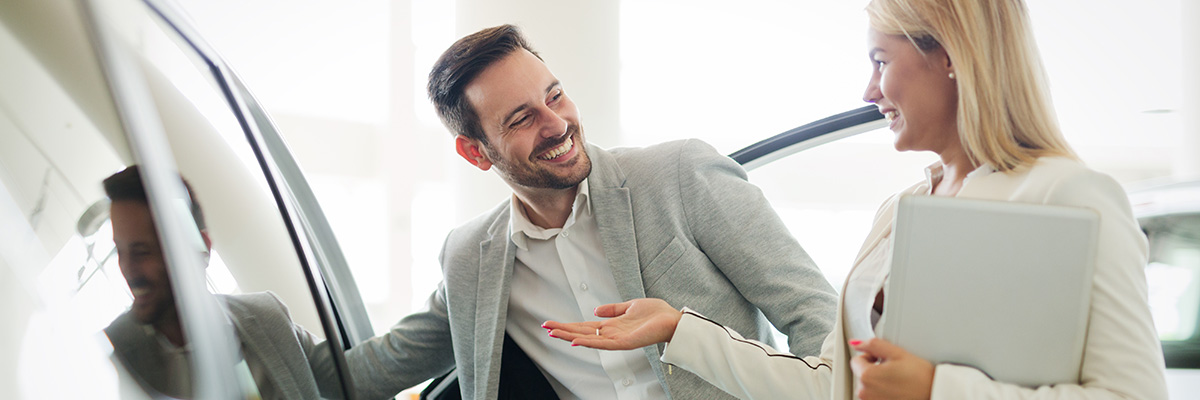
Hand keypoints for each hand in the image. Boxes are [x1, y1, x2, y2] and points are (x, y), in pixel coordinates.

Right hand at [542, 298, 681, 349]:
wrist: (673, 320)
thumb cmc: (656, 314)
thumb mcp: (630, 306)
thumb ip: (613, 309)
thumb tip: (596, 309)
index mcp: (612, 325)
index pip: (585, 326)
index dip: (568, 325)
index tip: (552, 324)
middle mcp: (611, 334)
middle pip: (582, 333)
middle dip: (563, 331)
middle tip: (545, 328)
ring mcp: (617, 339)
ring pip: (588, 339)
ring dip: (571, 336)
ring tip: (554, 333)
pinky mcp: (625, 343)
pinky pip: (603, 344)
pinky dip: (589, 343)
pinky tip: (576, 342)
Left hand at [849, 338, 933, 399]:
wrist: (934, 394)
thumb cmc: (920, 378)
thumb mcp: (897, 353)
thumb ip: (873, 345)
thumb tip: (856, 343)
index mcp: (866, 376)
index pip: (856, 360)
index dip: (870, 356)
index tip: (883, 358)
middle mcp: (865, 393)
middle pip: (861, 374)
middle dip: (874, 369)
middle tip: (893, 369)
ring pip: (868, 386)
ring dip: (878, 381)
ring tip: (897, 380)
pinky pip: (875, 396)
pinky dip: (882, 392)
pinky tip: (896, 390)